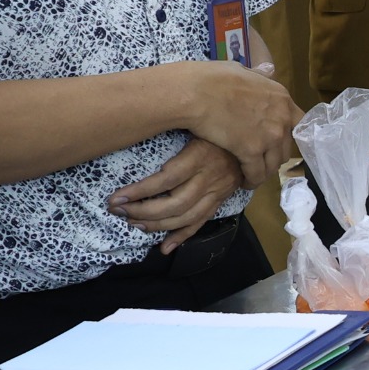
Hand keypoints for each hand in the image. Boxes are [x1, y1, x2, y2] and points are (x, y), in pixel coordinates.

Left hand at [109, 137, 243, 249]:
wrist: (252, 136)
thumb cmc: (214, 125)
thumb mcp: (195, 122)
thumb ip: (172, 128)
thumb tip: (137, 131)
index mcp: (199, 156)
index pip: (166, 180)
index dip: (139, 192)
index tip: (116, 198)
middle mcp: (209, 178)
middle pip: (174, 204)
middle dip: (142, 212)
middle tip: (119, 212)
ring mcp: (217, 192)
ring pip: (186, 217)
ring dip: (157, 225)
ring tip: (134, 224)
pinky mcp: (221, 200)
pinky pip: (201, 222)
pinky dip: (182, 237)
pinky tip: (165, 247)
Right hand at [168, 60, 299, 185]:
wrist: (196, 92)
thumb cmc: (213, 78)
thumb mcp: (244, 71)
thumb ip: (259, 77)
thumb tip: (266, 71)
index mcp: (282, 98)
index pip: (299, 123)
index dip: (288, 134)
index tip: (278, 142)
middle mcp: (282, 117)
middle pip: (287, 146)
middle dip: (274, 154)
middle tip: (262, 159)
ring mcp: (270, 136)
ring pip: (274, 163)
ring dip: (265, 170)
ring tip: (254, 173)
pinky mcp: (252, 151)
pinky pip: (257, 173)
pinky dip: (252, 180)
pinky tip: (245, 182)